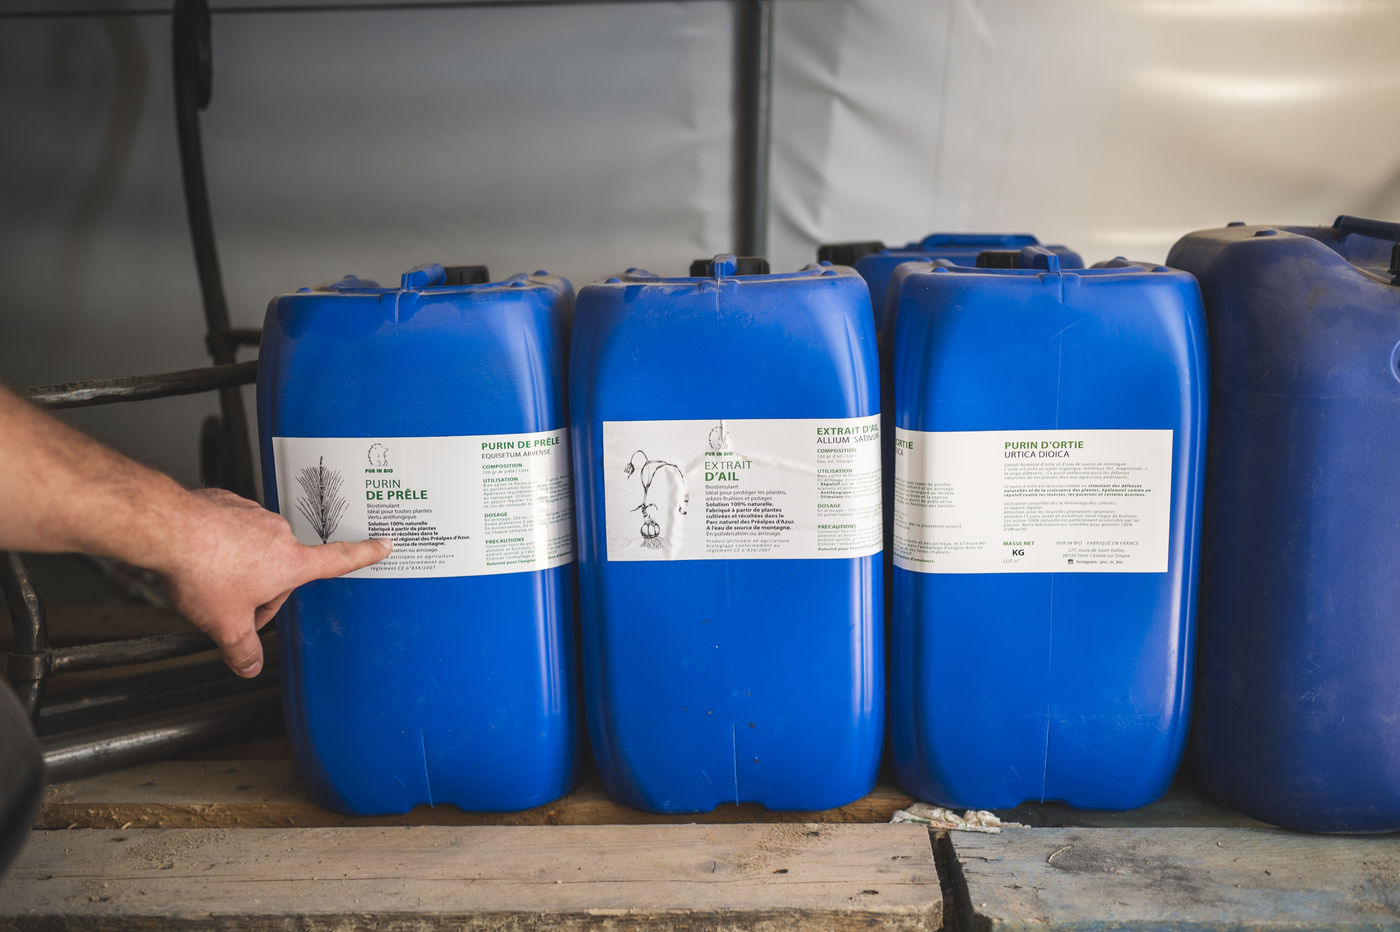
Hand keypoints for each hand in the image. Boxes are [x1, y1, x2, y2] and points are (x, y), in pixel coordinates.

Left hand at [157, 488, 390, 677]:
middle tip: (229, 604)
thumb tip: (249, 667)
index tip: (384, 544)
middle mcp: (277, 534)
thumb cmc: (202, 570)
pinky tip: (199, 556)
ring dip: (237, 567)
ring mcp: (253, 515)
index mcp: (289, 563)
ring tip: (208, 578)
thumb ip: (242, 650)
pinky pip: (232, 530)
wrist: (167, 528)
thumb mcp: (224, 625)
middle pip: (279, 569)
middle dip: (258, 590)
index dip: (365, 554)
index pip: (338, 560)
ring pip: (253, 550)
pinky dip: (219, 545)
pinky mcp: (229, 503)